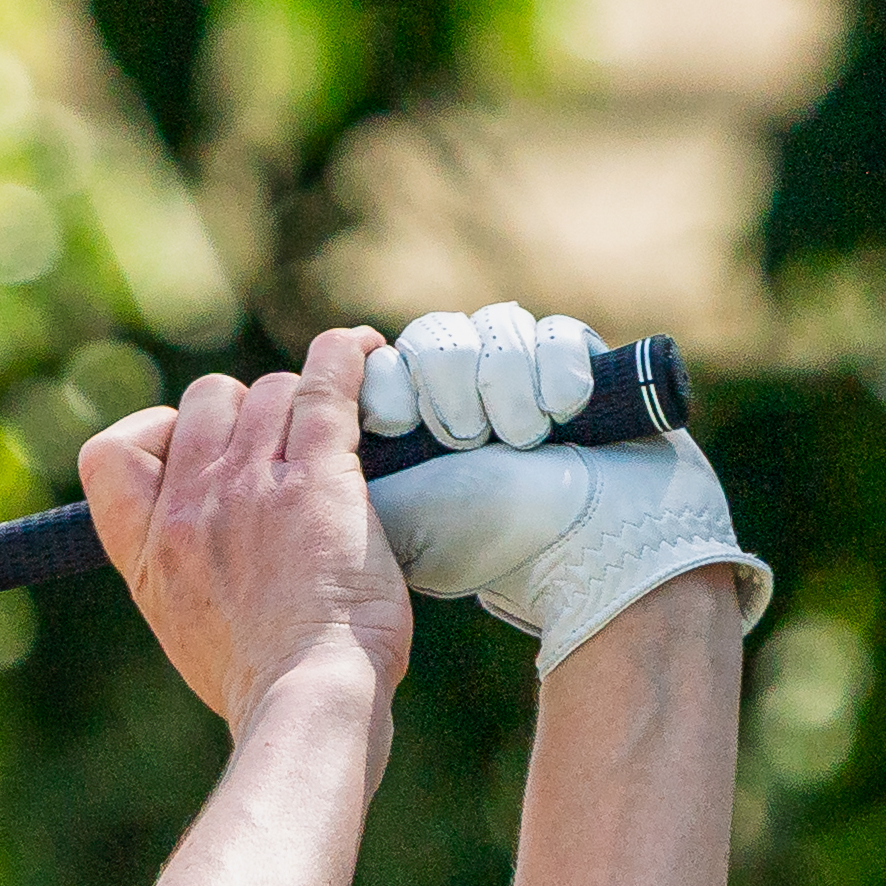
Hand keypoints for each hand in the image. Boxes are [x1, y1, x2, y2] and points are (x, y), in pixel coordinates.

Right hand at [80, 324, 412, 729]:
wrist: (306, 700)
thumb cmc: (263, 683)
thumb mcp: (183, 631)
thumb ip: (179, 571)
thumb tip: (206, 544)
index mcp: (148, 551)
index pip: (110, 455)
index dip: (154, 435)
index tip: (192, 455)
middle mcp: (191, 508)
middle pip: (205, 403)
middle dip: (246, 415)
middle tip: (287, 454)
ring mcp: (252, 487)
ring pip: (270, 392)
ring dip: (303, 404)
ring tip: (338, 430)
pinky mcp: (318, 478)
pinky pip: (325, 385)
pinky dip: (346, 358)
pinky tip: (364, 352)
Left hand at [354, 303, 774, 670]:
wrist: (578, 558)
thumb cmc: (482, 543)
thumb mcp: (391, 512)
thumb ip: (343, 466)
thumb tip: (307, 427)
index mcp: (414, 416)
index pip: (383, 359)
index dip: (389, 380)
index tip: (397, 425)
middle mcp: (466, 387)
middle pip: (435, 334)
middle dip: (446, 382)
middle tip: (462, 438)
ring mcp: (523, 373)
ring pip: (494, 326)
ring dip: (501, 382)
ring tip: (517, 437)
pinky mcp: (578, 366)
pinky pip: (557, 334)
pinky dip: (555, 371)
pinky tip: (557, 414)